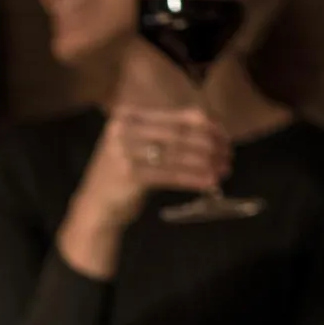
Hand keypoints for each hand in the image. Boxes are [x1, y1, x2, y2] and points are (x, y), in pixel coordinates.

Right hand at [60, 105, 231, 277]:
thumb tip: (211, 131)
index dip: (207, 126)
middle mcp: (124, 129)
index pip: (178, 117)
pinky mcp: (129, 175)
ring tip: (224, 170)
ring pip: (177, 155)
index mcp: (128, 116)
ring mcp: (124, 151)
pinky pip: (170, 175)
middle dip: (210, 145)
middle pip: (179, 134)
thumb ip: (165, 135)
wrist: (95, 208)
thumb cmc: (122, 178)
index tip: (225, 137)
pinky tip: (210, 183)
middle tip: (228, 156)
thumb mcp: (138, 147)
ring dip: (206, 163)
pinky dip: (193, 179)